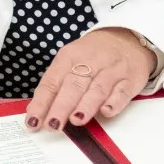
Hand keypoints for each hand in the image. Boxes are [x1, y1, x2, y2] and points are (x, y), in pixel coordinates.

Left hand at [25, 28, 156, 131]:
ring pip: (98, 88)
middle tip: (53, 124)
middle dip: (62, 106)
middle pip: (74, 85)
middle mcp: (91, 62)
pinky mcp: (130, 80)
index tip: (33, 121)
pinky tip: (106, 111)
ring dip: (86, 105)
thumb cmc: (93, 55)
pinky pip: (122, 92)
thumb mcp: (71, 60)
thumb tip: (38, 112)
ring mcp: (112, 70)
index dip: (42, 103)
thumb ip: (56, 85)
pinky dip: (114, 102)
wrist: (128, 38)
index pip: (52, 82)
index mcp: (69, 56)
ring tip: (76, 120)